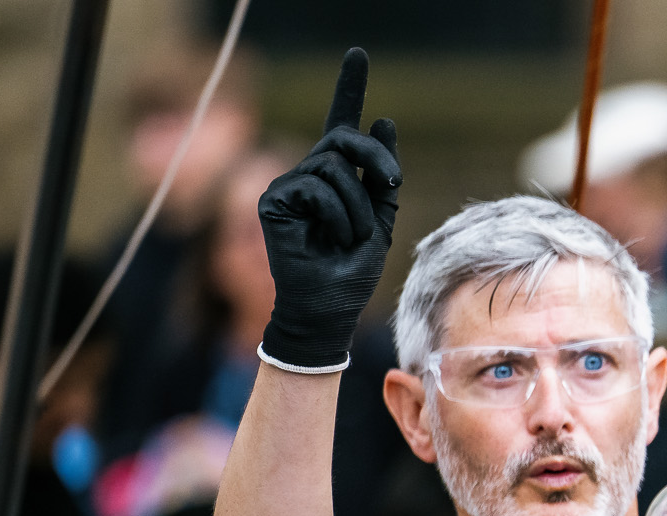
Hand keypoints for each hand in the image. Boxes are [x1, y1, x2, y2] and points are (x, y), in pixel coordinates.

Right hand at [257, 48, 400, 369]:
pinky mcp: (274, 199)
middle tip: (392, 182)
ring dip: (357, 206)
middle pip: (344, 138)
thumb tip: (383, 119)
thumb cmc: (353, 273)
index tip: (359, 54)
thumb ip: (382, 176)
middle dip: (376, 156)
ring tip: (352, 238)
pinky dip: (337, 215)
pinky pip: (317, 187)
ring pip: (334, 166)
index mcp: (336, 178)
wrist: (328, 310)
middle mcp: (309, 175)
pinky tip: (332, 239)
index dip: (349, 89)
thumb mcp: (381, 221)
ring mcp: (288, 185)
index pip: (341, 125)